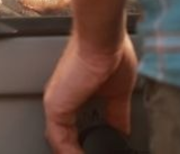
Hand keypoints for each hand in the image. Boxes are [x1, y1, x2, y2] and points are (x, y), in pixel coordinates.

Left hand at [44, 33, 136, 153]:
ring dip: (74, 152)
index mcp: (74, 95)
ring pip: (60, 141)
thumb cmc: (110, 52)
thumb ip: (117, 114)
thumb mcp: (118, 92)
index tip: (98, 150)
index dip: (83, 144)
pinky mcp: (56, 106)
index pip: (74, 128)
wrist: (103, 37)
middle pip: (64, 137)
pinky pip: (59, 140)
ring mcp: (57, 103)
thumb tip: (123, 131)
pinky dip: (70, 153)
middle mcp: (62, 99)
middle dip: (77, 149)